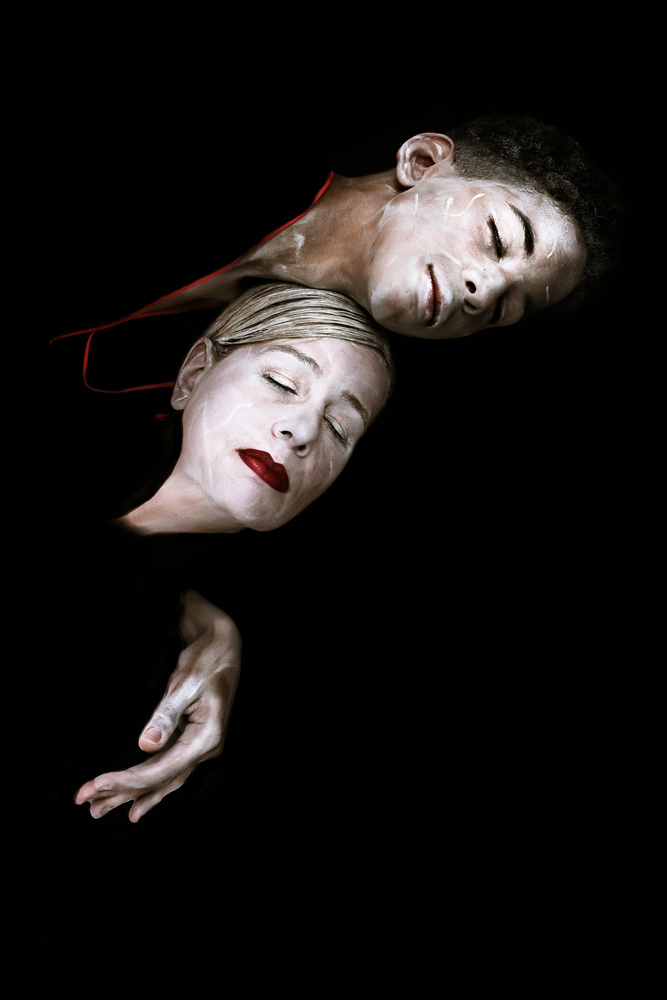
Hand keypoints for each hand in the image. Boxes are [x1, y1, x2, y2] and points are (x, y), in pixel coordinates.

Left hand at [75, 591, 240, 822]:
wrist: (222, 646)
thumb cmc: (205, 661)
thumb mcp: (185, 683)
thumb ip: (166, 715)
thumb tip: (146, 746)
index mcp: (207, 737)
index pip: (161, 769)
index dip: (128, 780)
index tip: (98, 784)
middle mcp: (205, 749)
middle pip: (160, 780)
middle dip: (123, 794)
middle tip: (89, 807)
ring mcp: (199, 747)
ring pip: (162, 779)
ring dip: (132, 794)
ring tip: (100, 808)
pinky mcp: (191, 742)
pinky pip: (166, 769)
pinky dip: (146, 783)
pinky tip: (132, 798)